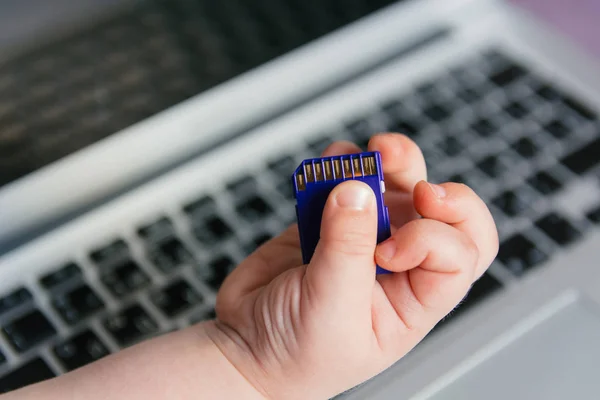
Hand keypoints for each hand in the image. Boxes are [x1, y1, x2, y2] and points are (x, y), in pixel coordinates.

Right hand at [209, 133, 498, 399]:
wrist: (245, 346)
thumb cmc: (296, 353)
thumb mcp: (330, 310)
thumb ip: (346, 248)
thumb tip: (357, 191)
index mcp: (415, 300)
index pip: (456, 256)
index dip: (428, 239)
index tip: (383, 251)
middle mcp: (399, 265)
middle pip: (446, 217)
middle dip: (436, 192)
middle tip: (414, 186)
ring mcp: (365, 238)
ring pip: (400, 186)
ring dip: (391, 163)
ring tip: (370, 154)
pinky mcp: (330, 220)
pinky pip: (348, 179)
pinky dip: (342, 161)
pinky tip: (332, 162)